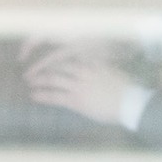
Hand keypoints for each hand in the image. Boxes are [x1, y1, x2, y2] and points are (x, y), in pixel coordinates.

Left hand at [19, 38, 135, 124]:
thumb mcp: (115, 73)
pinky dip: (43, 95)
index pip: (70, 56)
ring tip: (29, 82)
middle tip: (35, 71)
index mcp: (93, 63)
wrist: (132, 104)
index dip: (58, 58)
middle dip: (45, 67)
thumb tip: (98, 66)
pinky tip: (34, 96)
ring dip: (39, 80)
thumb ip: (102, 68)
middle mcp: (84, 72)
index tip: (50, 61)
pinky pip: (55, 96)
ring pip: (53, 79)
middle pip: (59, 65)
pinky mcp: (77, 100)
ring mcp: (79, 86)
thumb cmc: (128, 91)